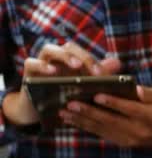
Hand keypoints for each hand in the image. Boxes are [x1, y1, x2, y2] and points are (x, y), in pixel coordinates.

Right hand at [2, 42, 120, 125]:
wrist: (40, 111)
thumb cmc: (64, 95)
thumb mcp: (83, 87)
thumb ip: (98, 74)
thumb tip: (117, 62)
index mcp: (70, 59)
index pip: (83, 52)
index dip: (93, 60)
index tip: (101, 74)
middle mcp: (56, 58)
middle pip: (69, 47)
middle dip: (83, 57)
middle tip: (94, 72)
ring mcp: (41, 62)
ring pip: (49, 49)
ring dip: (64, 56)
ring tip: (76, 66)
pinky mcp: (28, 72)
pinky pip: (31, 62)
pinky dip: (42, 65)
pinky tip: (52, 71)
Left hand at [60, 86, 151, 146]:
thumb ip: (150, 94)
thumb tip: (136, 90)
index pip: (129, 108)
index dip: (112, 102)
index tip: (96, 95)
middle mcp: (140, 130)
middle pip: (111, 121)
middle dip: (89, 112)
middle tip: (71, 104)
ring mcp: (132, 139)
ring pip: (104, 130)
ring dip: (84, 122)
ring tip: (66, 114)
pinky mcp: (126, 143)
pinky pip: (105, 135)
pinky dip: (90, 128)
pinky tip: (76, 122)